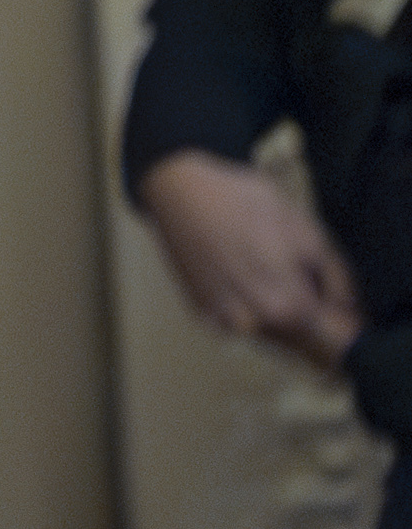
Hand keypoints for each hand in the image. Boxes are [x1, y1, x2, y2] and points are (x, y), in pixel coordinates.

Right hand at [141, 147, 365, 369]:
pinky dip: (246, 309)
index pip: (333, 339)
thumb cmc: (249, 205)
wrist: (180, 189)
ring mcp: (223, 321)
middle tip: (305, 280)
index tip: (341, 304)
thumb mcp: (309, 232)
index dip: (344, 323)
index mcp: (288, 308)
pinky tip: (239, 276)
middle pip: (300, 339)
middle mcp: (254, 325)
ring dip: (276, 315)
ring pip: (267, 332)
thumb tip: (348, 311)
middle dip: (310, 318)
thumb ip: (336, 279)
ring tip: (267, 274)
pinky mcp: (199, 311)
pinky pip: (237, 322)